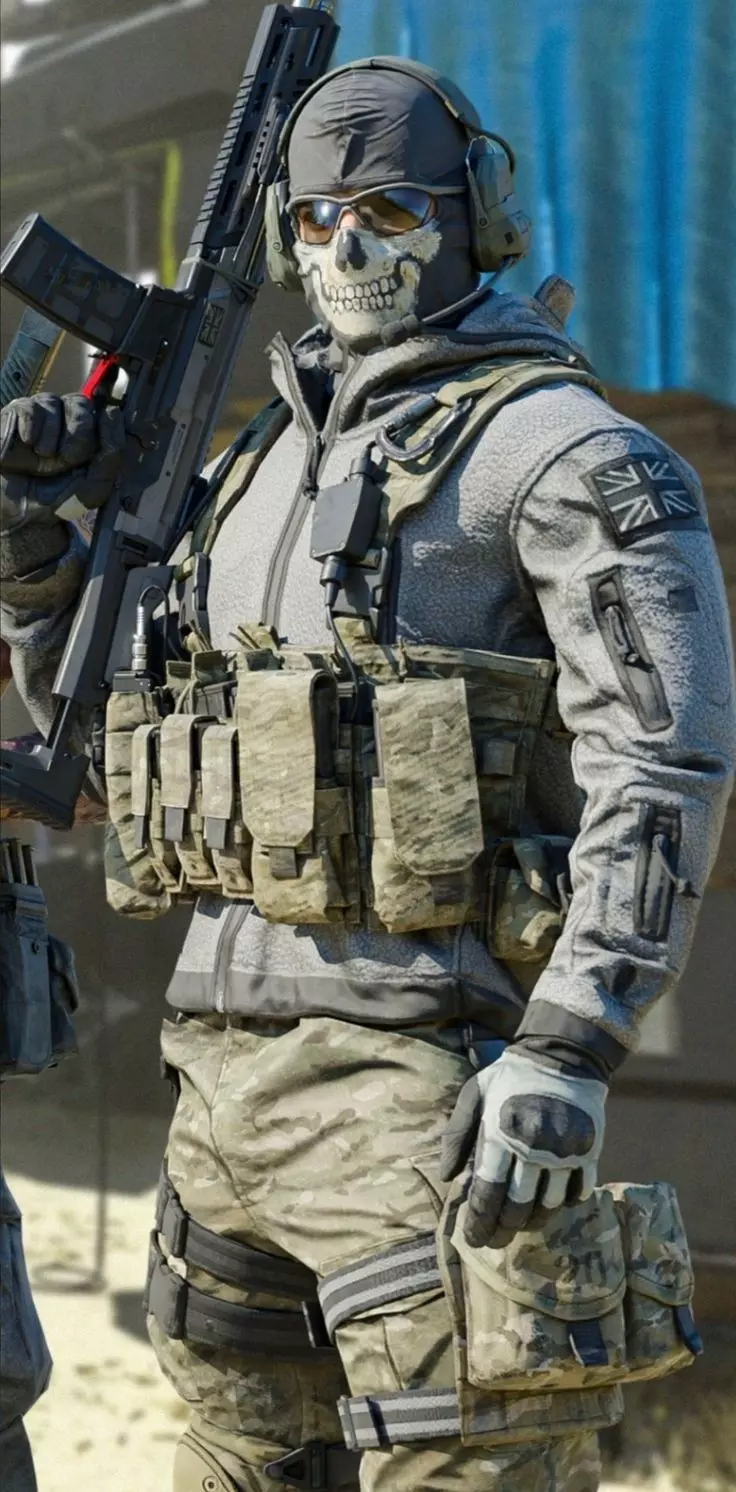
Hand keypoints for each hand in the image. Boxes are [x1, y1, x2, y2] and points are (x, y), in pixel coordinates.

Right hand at [0, 394, 124, 528]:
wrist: (24, 509)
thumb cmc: (60, 496)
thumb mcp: (95, 485)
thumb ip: (112, 454)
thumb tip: (113, 412)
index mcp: (92, 433)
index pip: (105, 413)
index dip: (105, 427)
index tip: (97, 449)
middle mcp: (67, 417)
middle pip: (81, 404)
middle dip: (77, 436)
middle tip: (66, 459)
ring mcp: (42, 413)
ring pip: (54, 402)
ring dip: (51, 435)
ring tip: (43, 455)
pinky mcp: (17, 413)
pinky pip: (29, 407)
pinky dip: (32, 427)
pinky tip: (29, 442)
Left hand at [440, 1047, 606, 1248]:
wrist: (563, 1055)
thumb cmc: (510, 1077)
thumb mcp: (474, 1094)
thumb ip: (457, 1135)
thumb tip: (448, 1178)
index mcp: (501, 1133)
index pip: (489, 1193)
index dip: (479, 1222)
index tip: (473, 1240)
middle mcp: (534, 1147)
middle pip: (518, 1207)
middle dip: (502, 1230)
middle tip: (494, 1240)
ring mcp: (565, 1152)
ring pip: (549, 1206)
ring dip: (532, 1221)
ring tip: (520, 1225)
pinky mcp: (590, 1152)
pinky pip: (578, 1193)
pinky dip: (563, 1204)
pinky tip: (549, 1204)